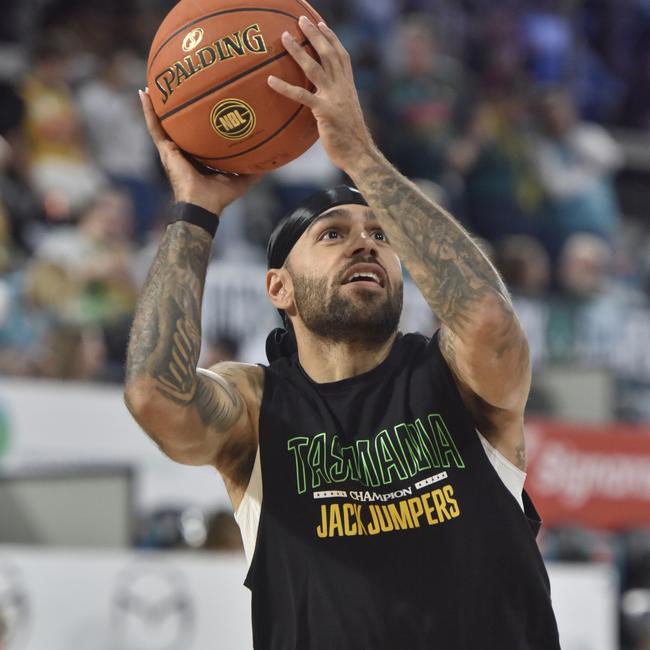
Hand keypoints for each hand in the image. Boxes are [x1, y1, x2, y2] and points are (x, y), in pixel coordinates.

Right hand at [139, 90, 260, 214]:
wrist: (202, 206)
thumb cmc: (219, 197)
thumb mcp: (242, 180)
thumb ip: (254, 169)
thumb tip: (272, 161)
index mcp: (199, 156)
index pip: (199, 134)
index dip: (201, 121)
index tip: (204, 102)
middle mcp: (184, 151)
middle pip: (180, 125)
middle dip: (177, 108)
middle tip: (177, 86)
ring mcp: (172, 149)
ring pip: (162, 122)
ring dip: (157, 104)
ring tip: (154, 83)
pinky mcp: (165, 149)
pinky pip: (154, 126)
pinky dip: (148, 110)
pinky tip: (144, 93)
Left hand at [267, 16, 374, 173]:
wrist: (359, 153)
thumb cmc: (350, 139)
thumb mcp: (346, 114)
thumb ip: (337, 101)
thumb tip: (325, 99)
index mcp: (349, 87)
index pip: (341, 55)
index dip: (331, 38)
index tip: (321, 24)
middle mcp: (343, 88)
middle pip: (328, 54)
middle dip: (314, 35)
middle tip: (301, 20)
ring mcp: (334, 98)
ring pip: (314, 68)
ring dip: (298, 51)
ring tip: (284, 37)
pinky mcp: (324, 112)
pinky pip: (302, 96)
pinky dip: (285, 87)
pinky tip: (270, 80)